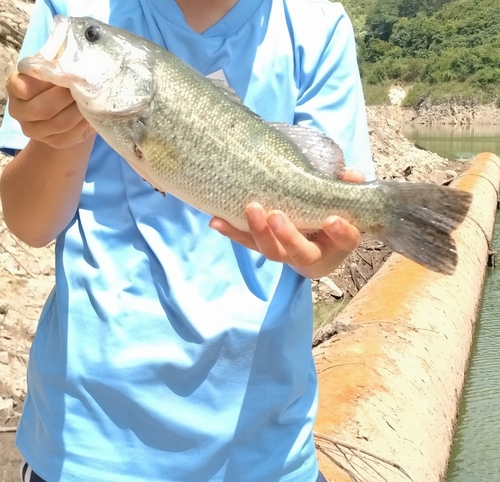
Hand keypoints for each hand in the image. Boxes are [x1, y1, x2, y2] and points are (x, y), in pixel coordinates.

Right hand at [6, 71, 94, 148]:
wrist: (62, 104)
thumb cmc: (56, 81)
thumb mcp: (51, 69)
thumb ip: (55, 67)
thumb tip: (71, 66)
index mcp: (15, 88)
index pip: (24, 88)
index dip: (47, 82)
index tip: (65, 75)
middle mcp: (20, 112)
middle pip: (44, 109)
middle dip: (67, 98)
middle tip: (83, 87)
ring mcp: (36, 131)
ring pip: (61, 124)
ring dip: (79, 111)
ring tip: (91, 100)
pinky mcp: (55, 142)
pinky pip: (73, 135)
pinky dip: (86, 123)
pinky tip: (93, 113)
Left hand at [209, 170, 363, 278]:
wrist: (319, 248)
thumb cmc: (332, 217)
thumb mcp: (345, 205)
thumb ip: (347, 190)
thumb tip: (351, 174)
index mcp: (337, 243)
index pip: (344, 241)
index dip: (339, 233)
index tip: (331, 220)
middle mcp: (310, 253)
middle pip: (299, 252)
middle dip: (287, 235)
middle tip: (275, 215)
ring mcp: (285, 253)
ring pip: (271, 250)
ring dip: (257, 232)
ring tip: (249, 209)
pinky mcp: (265, 247)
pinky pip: (248, 243)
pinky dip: (232, 232)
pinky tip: (216, 220)